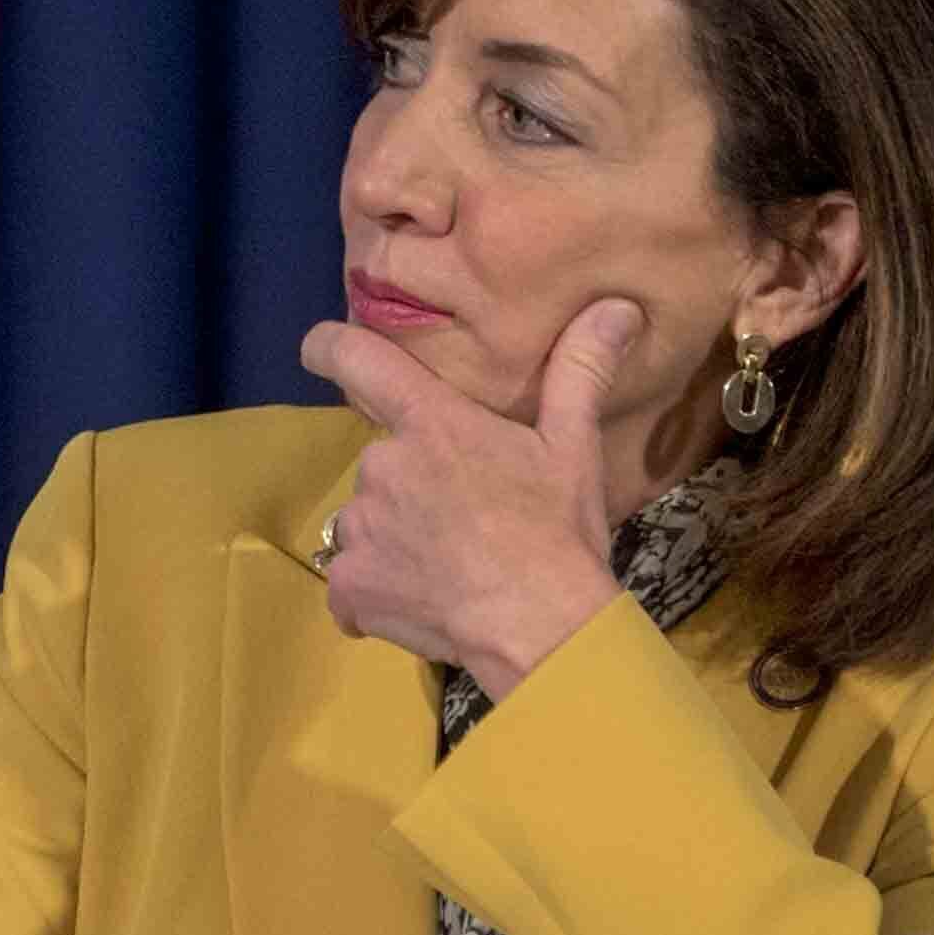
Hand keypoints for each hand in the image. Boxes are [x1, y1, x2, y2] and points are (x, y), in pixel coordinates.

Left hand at [299, 296, 643, 697]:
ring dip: (396, 538)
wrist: (542, 628)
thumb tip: (616, 306)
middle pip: (384, 462)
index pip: (359, 360)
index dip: (330, 347)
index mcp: (431, 423)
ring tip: (451, 566)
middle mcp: (382, 465)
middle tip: (466, 517)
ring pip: (368, 521)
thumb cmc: (558, 532)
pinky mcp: (350, 585)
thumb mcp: (574, 448)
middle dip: (415, 484)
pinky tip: (421, 604)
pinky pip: (351, 583)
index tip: (318, 348)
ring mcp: (360, 527)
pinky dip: (376, 594)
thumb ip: (579, 371)